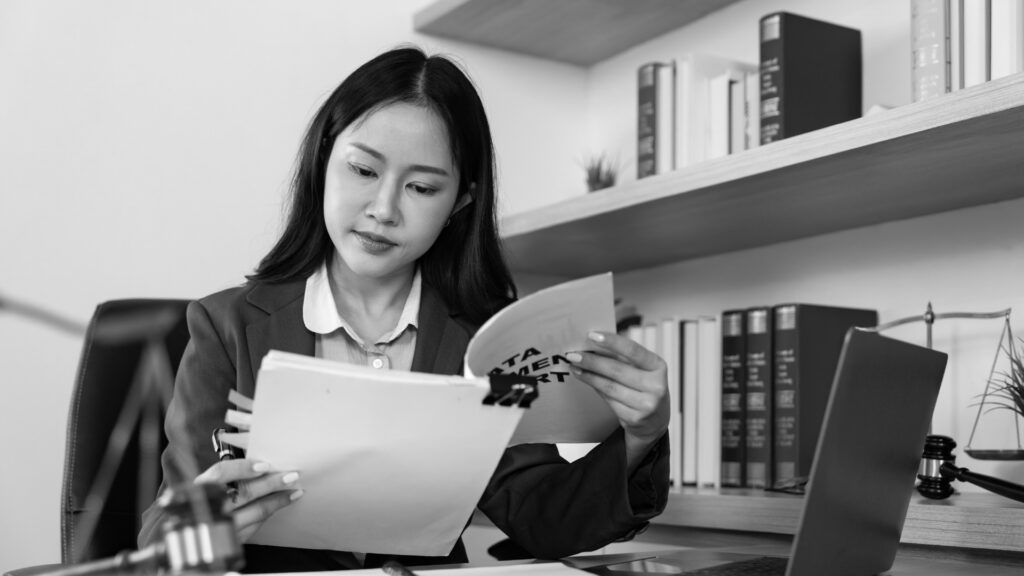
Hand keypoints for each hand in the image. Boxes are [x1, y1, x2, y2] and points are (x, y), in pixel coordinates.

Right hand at [194, 458, 302, 541]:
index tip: (263, 466)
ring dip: (278, 499)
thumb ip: (225, 477)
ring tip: (294, 490)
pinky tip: (281, 504)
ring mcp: (220, 528)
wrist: (183, 541)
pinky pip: (256, 525)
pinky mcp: (230, 542)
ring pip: (256, 511)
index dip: (243, 468)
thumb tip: (259, 465)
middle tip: (291, 475)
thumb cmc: (199, 506)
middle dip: (271, 483)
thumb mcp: (203, 488)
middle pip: (244, 493)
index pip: (221, 473)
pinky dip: (269, 512)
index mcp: (199, 489)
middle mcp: (209, 508)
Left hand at [567, 331, 668, 469]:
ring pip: (609, 387)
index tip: (591, 335)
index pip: (633, 350)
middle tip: (573, 355)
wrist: (656, 420)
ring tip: (575, 367)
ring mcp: (646, 404)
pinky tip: (587, 380)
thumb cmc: (645, 387)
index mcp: (658, 366)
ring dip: (589, 376)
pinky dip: (596, 388)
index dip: (611, 342)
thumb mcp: (642, 370)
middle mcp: (656, 386)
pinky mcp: (635, 419)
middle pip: (617, 370)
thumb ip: (622, 358)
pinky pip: (609, 400)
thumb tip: (593, 347)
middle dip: (592, 361)